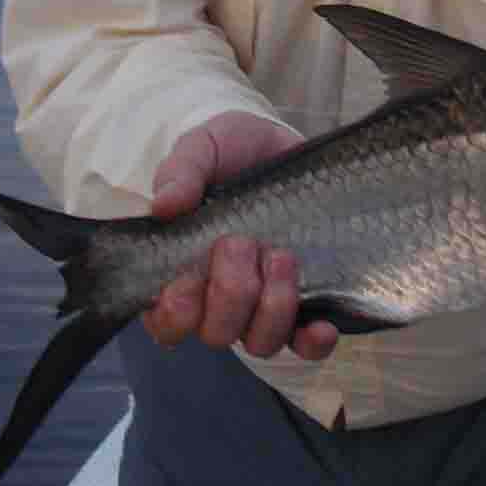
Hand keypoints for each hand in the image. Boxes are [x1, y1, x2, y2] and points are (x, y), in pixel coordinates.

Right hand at [144, 112, 336, 361]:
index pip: (165, 323)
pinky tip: (321, 323)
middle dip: (230, 293)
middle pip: (216, 333)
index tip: (186, 283)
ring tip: (282, 257)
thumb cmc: (229, 151)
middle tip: (241, 243)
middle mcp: (219, 298)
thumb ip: (180, 172)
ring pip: (260, 342)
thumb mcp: (202, 148)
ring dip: (271, 308)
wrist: (280, 142)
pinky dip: (313, 341)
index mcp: (180, 271)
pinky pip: (306, 343)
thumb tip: (164, 206)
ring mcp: (262, 305)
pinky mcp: (306, 302)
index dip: (174, 315)